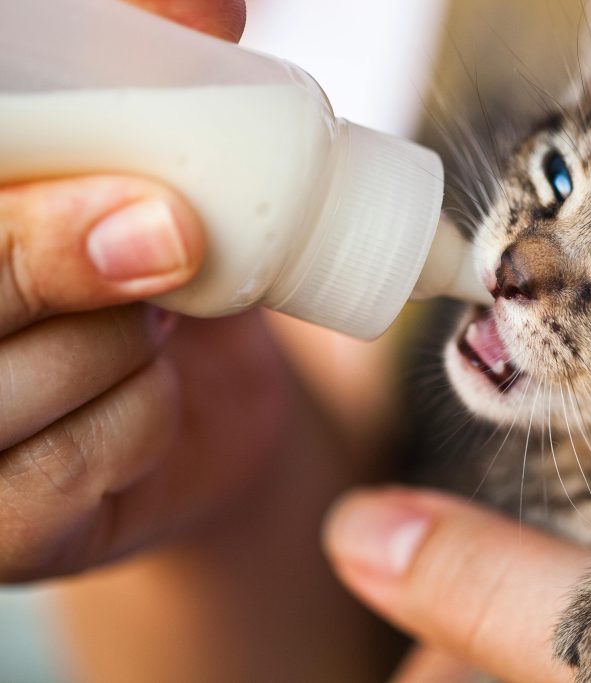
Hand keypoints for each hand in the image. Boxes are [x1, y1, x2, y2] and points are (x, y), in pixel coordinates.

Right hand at [0, 0, 289, 581]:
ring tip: (140, 320)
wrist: (188, 396)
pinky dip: (143, 419)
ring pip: (30, 376)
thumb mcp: (140, 155)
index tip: (152, 214)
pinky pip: (76, 464)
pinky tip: (141, 396)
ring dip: (130, 340)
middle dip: (74, 260)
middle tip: (169, 237)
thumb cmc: (147, 262)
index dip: (29, 220)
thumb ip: (148, 63)